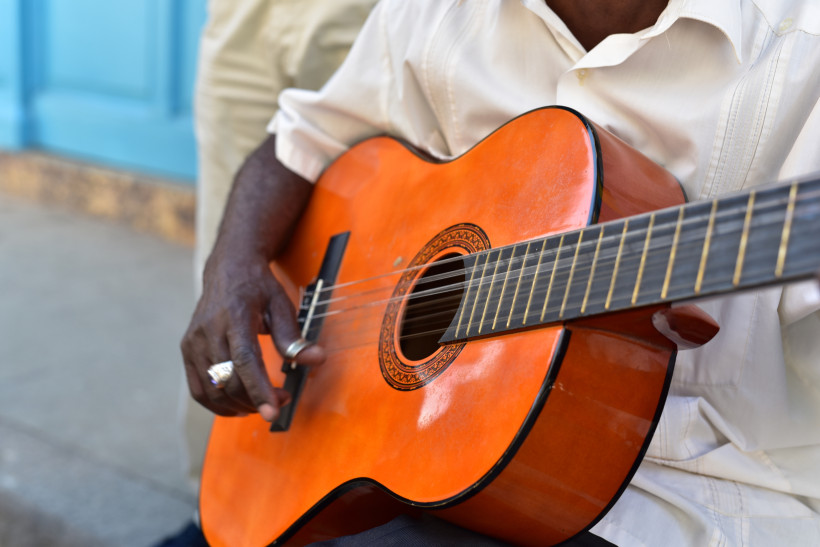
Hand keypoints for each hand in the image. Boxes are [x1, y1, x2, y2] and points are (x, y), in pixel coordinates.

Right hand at [181, 253, 325, 421]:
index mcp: (234, 316)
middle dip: (256, 399)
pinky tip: (239, 406)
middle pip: (228, 380)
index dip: (258, 390)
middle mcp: (208, 330)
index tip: (274, 412)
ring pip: (212, 390)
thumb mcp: (281, 305)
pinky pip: (198, 389)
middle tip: (282, 400)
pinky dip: (218, 404)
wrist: (228, 269)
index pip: (244, 361)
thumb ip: (293, 336)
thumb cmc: (257, 287)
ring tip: (263, 403)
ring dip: (239, 405)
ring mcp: (193, 342)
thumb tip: (316, 359)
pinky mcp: (187, 350)